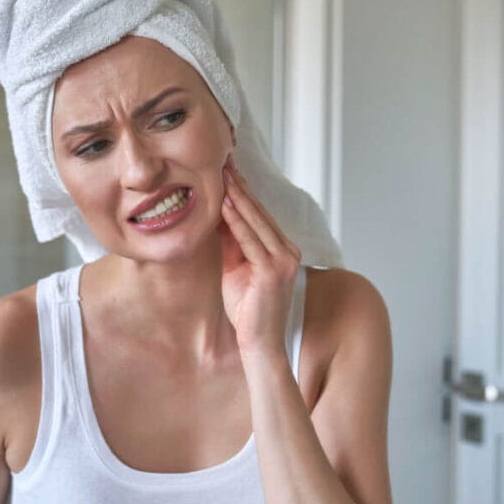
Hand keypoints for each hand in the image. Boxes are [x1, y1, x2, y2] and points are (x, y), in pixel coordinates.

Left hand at [219, 157, 301, 357]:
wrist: (259, 343)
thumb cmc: (247, 309)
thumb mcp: (235, 267)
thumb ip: (231, 242)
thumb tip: (216, 214)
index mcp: (282, 249)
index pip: (260, 214)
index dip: (243, 191)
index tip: (227, 170)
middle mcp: (288, 250)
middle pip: (260, 212)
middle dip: (240, 186)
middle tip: (224, 161)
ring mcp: (284, 260)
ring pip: (256, 221)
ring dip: (237, 196)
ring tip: (222, 174)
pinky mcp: (273, 271)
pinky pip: (250, 240)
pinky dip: (237, 221)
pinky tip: (225, 204)